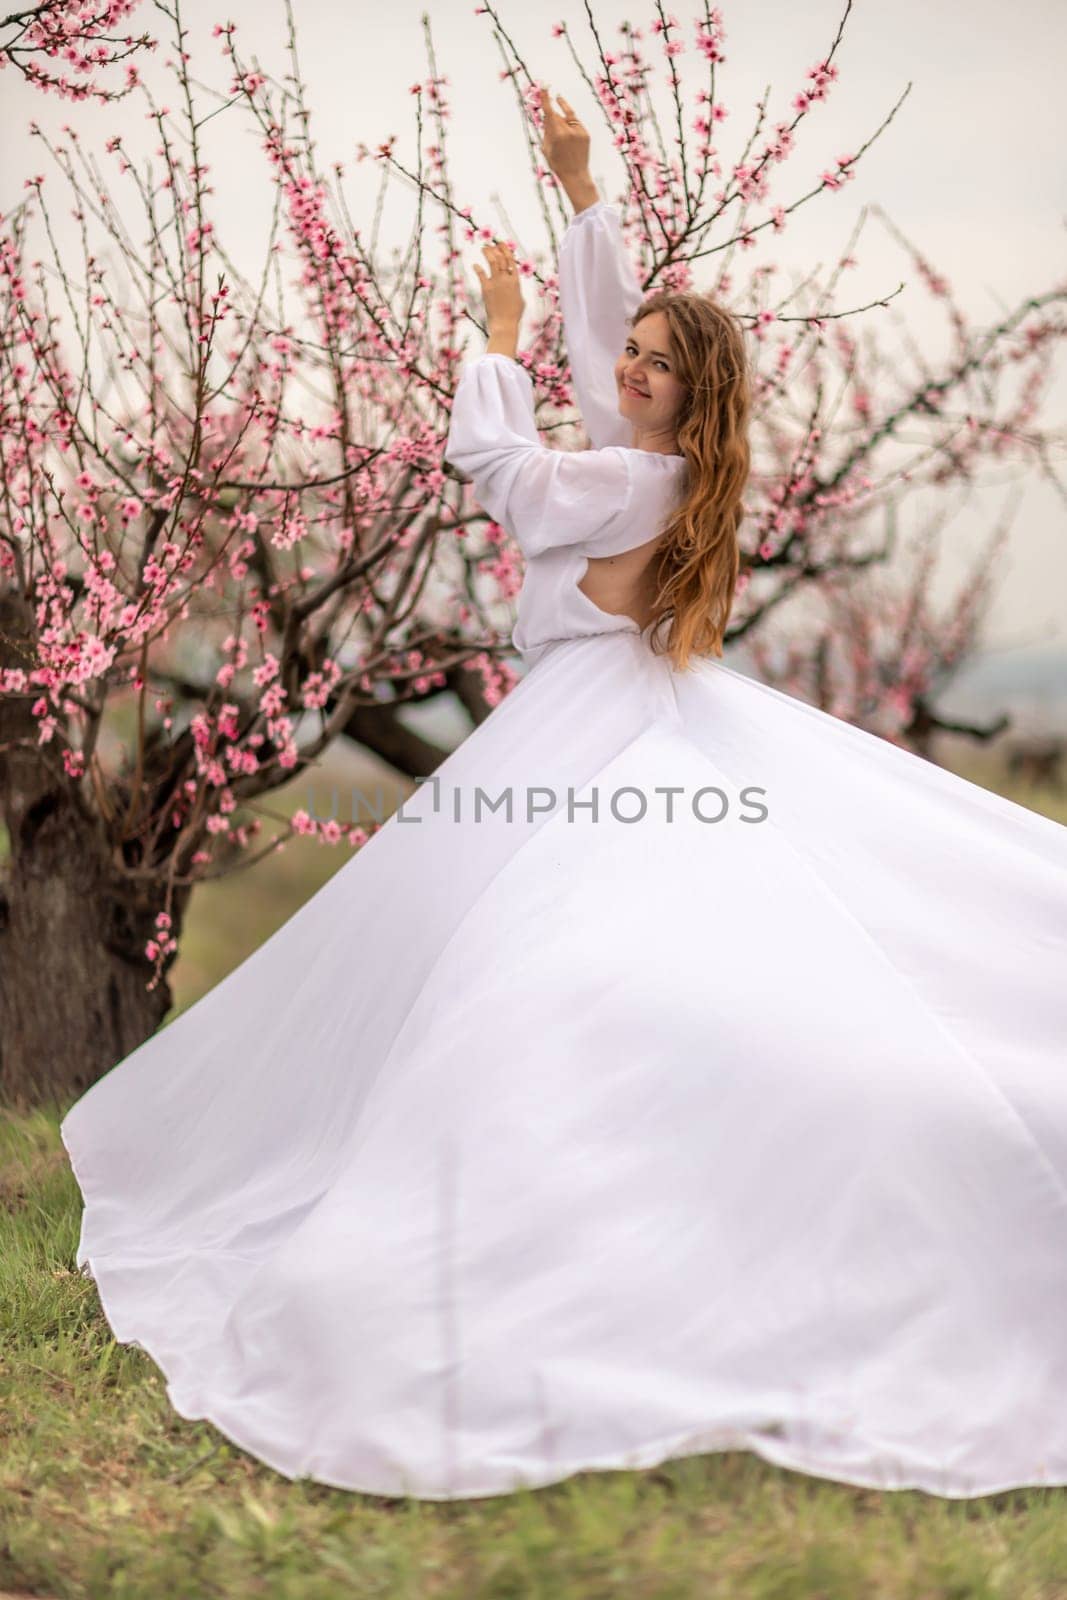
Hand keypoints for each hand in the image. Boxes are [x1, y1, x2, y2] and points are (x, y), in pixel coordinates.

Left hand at [473, 240, 523, 331]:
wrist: (504, 324)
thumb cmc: (514, 315)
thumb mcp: (520, 300)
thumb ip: (517, 289)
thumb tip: (515, 285)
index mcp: (516, 281)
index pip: (511, 260)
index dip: (506, 250)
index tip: (501, 244)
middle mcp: (506, 279)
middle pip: (501, 258)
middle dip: (496, 248)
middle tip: (490, 245)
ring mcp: (496, 283)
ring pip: (492, 261)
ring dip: (487, 253)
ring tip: (483, 248)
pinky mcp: (486, 289)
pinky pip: (481, 274)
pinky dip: (478, 268)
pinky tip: (475, 265)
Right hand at [538, 86, 598, 211]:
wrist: (576, 175)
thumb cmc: (558, 164)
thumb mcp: (547, 148)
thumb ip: (546, 131)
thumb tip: (546, 115)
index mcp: (557, 135)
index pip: (550, 112)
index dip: (546, 98)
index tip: (544, 85)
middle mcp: (569, 131)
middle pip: (557, 116)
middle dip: (552, 119)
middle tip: (552, 133)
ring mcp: (579, 131)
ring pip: (567, 118)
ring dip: (561, 121)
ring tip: (561, 135)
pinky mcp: (586, 134)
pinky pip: (576, 124)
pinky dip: (570, 126)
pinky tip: (568, 138)